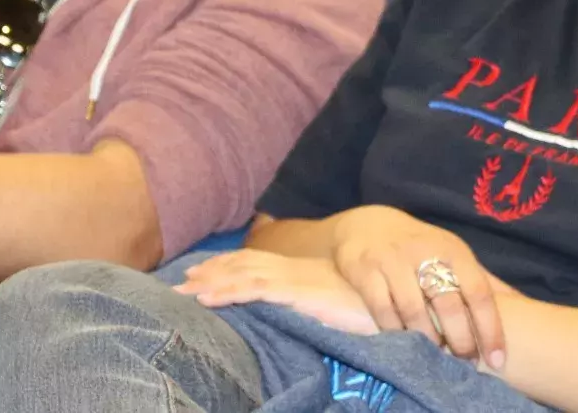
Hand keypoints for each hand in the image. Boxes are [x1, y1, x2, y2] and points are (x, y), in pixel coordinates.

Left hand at [177, 250, 378, 335]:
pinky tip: (205, 300)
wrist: (394, 300)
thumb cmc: (370, 306)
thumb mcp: (336, 304)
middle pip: (243, 264)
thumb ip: (315, 304)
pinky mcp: (295, 293)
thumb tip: (302, 314)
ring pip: (240, 275)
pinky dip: (225, 292)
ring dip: (209, 283)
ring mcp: (292, 279)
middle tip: (182, 281)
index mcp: (300, 271)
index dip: (229, 266)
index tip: (204, 275)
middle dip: (211, 271)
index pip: (257, 263)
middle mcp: (292, 269)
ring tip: (182, 293)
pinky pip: (252, 290)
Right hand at [328, 206, 504, 367]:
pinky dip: (394, 330)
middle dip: (459, 339)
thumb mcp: (453, 255)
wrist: (367, 225)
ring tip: (435, 356)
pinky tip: (402, 342)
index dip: (490, 328)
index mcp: (453, 250)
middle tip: (465, 362)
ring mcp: (391, 259)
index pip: (478, 292)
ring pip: (412, 309)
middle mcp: (423, 251)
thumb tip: (524, 306)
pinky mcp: (364, 269)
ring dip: (426, 339)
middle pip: (447, 303)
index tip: (498, 359)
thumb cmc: (420, 247)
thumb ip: (482, 281)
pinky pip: (381, 308)